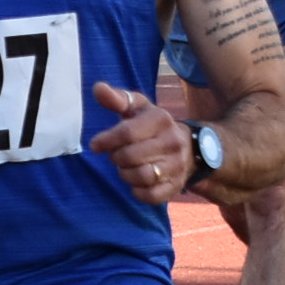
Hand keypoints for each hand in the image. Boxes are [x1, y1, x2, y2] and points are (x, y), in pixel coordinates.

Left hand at [85, 81, 188, 201]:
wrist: (189, 147)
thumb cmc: (152, 127)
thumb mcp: (138, 108)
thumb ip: (118, 99)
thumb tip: (97, 88)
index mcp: (161, 119)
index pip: (127, 133)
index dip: (106, 140)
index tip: (96, 145)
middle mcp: (172, 142)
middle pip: (131, 156)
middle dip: (116, 157)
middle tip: (115, 155)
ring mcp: (177, 165)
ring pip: (142, 176)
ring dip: (125, 174)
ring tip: (125, 167)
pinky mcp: (175, 186)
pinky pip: (151, 196)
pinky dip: (138, 192)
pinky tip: (135, 183)